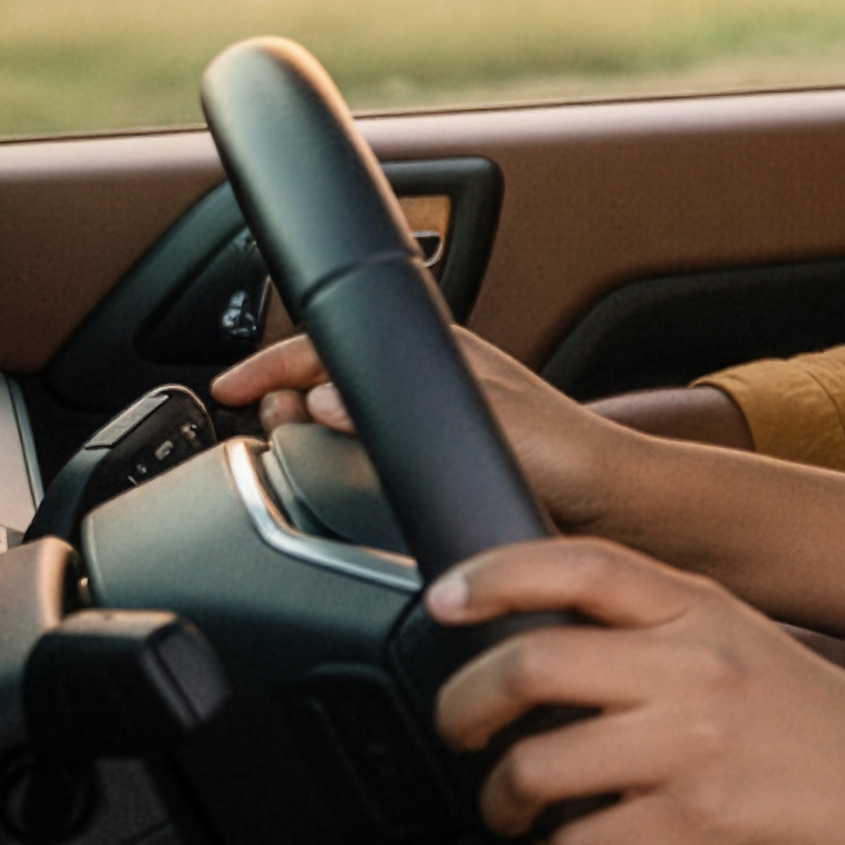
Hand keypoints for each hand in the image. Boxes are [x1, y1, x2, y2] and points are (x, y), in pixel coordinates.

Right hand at [216, 326, 635, 532]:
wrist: (614, 503)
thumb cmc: (567, 456)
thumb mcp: (483, 422)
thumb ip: (403, 413)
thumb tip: (323, 399)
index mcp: (440, 352)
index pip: (335, 341)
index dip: (273, 362)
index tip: (230, 389)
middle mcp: (433, 376)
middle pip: (332, 370)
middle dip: (284, 389)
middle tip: (258, 422)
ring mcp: (435, 413)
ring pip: (346, 406)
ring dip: (307, 421)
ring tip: (284, 444)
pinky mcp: (442, 452)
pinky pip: (369, 440)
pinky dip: (335, 451)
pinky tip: (331, 472)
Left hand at [426, 538, 844, 844]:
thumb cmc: (825, 728)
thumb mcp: (744, 643)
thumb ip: (658, 630)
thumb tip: (543, 644)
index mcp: (701, 609)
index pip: (578, 566)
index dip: (493, 575)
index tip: (442, 600)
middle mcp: (694, 666)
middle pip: (529, 663)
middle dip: (463, 708)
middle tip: (461, 732)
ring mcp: (695, 746)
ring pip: (537, 766)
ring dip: (501, 800)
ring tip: (512, 812)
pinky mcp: (700, 825)